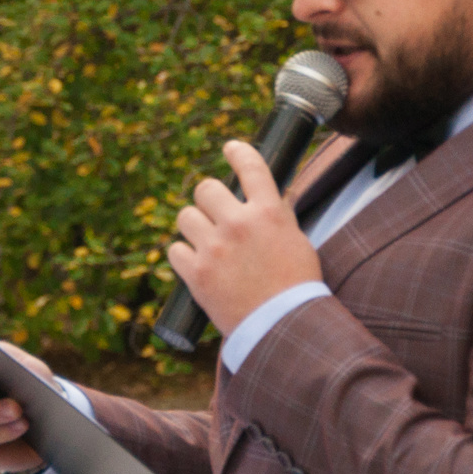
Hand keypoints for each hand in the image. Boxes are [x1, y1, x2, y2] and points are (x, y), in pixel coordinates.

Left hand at [167, 139, 324, 336]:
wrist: (283, 326)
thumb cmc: (296, 286)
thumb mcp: (298, 241)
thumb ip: (280, 216)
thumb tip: (274, 193)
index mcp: (269, 212)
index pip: (250, 166)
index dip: (238, 152)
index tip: (230, 147)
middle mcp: (239, 224)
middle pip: (205, 188)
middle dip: (208, 199)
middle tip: (214, 213)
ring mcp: (215, 248)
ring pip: (185, 216)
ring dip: (194, 226)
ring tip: (206, 242)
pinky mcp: (196, 273)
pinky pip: (175, 249)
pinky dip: (183, 255)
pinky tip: (195, 263)